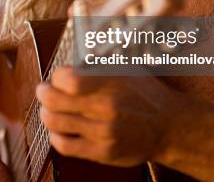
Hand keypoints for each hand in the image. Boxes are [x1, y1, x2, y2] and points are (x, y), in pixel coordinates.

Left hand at [36, 66, 182, 166]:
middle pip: (53, 100)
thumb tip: (67, 62)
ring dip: (45, 113)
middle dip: (43, 93)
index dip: (56, 76)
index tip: (58, 77)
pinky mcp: (102, 152)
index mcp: (111, 82)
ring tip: (49, 109)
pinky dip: (55, 135)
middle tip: (44, 90)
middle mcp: (106, 107)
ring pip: (55, 122)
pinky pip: (65, 146)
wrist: (170, 127)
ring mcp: (103, 132)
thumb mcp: (125, 69)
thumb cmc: (145, 94)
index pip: (66, 78)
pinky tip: (59, 129)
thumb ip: (96, 65)